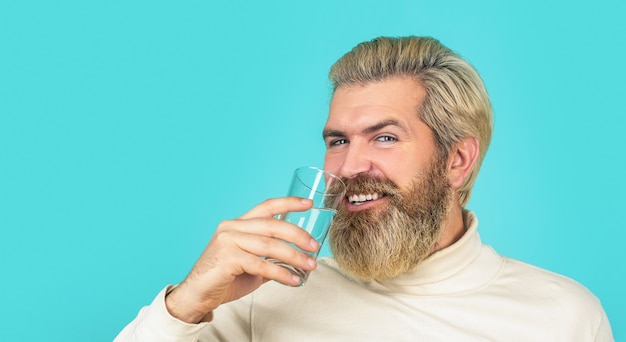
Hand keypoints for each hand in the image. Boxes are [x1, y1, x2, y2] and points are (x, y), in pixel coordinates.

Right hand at [165, 197, 318, 322]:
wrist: (197, 295)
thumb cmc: (224, 278)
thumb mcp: (251, 263)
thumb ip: (269, 257)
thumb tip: (296, 260)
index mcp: (238, 224)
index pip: (266, 206)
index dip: (288, 203)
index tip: (309, 203)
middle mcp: (232, 227)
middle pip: (272, 225)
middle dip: (297, 234)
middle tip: (314, 246)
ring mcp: (228, 241)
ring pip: (269, 245)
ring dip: (294, 256)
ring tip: (310, 265)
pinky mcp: (227, 258)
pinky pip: (261, 265)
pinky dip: (280, 273)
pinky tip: (293, 280)